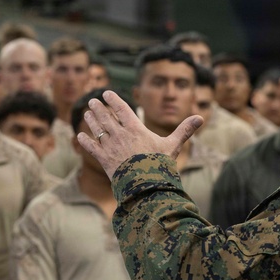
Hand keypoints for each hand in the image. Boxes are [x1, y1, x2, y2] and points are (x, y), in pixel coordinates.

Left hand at [77, 90, 202, 178]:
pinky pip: (92, 148)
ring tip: (87, 113)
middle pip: (106, 117)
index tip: (106, 93)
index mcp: (136, 129)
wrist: (146, 185)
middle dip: (99, 108)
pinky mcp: (104, 160)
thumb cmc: (160, 165)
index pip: (122, 109)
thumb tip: (200, 117)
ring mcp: (111, 147)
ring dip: (91, 121)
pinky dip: (85, 142)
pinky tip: (79, 136)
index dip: (114, 100)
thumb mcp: (173, 146)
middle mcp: (121, 135)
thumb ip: (184, 130)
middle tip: (93, 101)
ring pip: (97, 130)